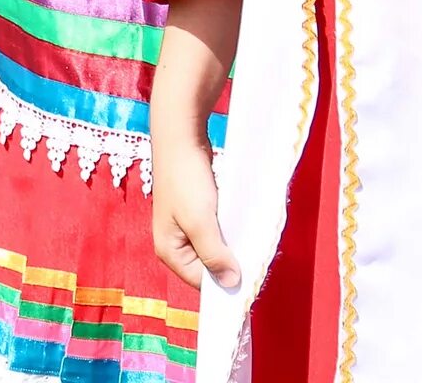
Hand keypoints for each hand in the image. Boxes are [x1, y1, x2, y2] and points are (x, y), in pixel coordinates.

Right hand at [150, 133, 238, 292]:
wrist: (181, 138)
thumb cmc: (185, 179)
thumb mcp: (200, 222)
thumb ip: (214, 254)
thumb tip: (231, 283)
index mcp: (169, 251)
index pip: (202, 282)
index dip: (225, 282)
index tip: (251, 279)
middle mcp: (176, 243)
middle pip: (208, 267)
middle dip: (229, 263)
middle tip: (253, 257)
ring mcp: (186, 228)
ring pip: (215, 249)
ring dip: (232, 246)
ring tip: (248, 241)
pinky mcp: (197, 214)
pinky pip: (217, 232)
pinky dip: (230, 232)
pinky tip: (241, 226)